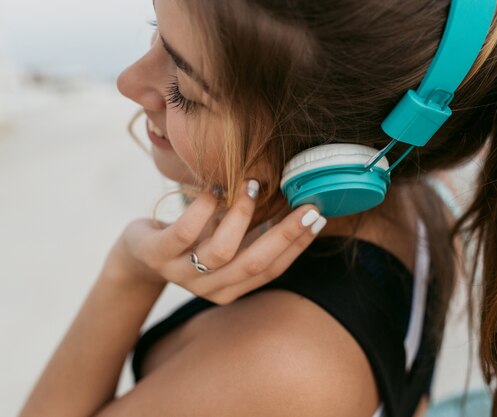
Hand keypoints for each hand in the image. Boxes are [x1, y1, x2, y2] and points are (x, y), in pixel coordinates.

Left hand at [101, 179, 327, 303]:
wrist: (139, 254)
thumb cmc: (193, 240)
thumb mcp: (226, 239)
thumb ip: (255, 231)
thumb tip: (296, 204)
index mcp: (231, 288)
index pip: (271, 269)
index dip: (297, 244)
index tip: (319, 217)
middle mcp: (209, 288)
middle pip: (254, 264)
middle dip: (285, 234)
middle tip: (307, 205)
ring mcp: (181, 274)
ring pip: (221, 252)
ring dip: (241, 215)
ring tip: (250, 185)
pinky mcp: (156, 254)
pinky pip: (184, 234)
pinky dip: (203, 209)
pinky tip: (214, 189)